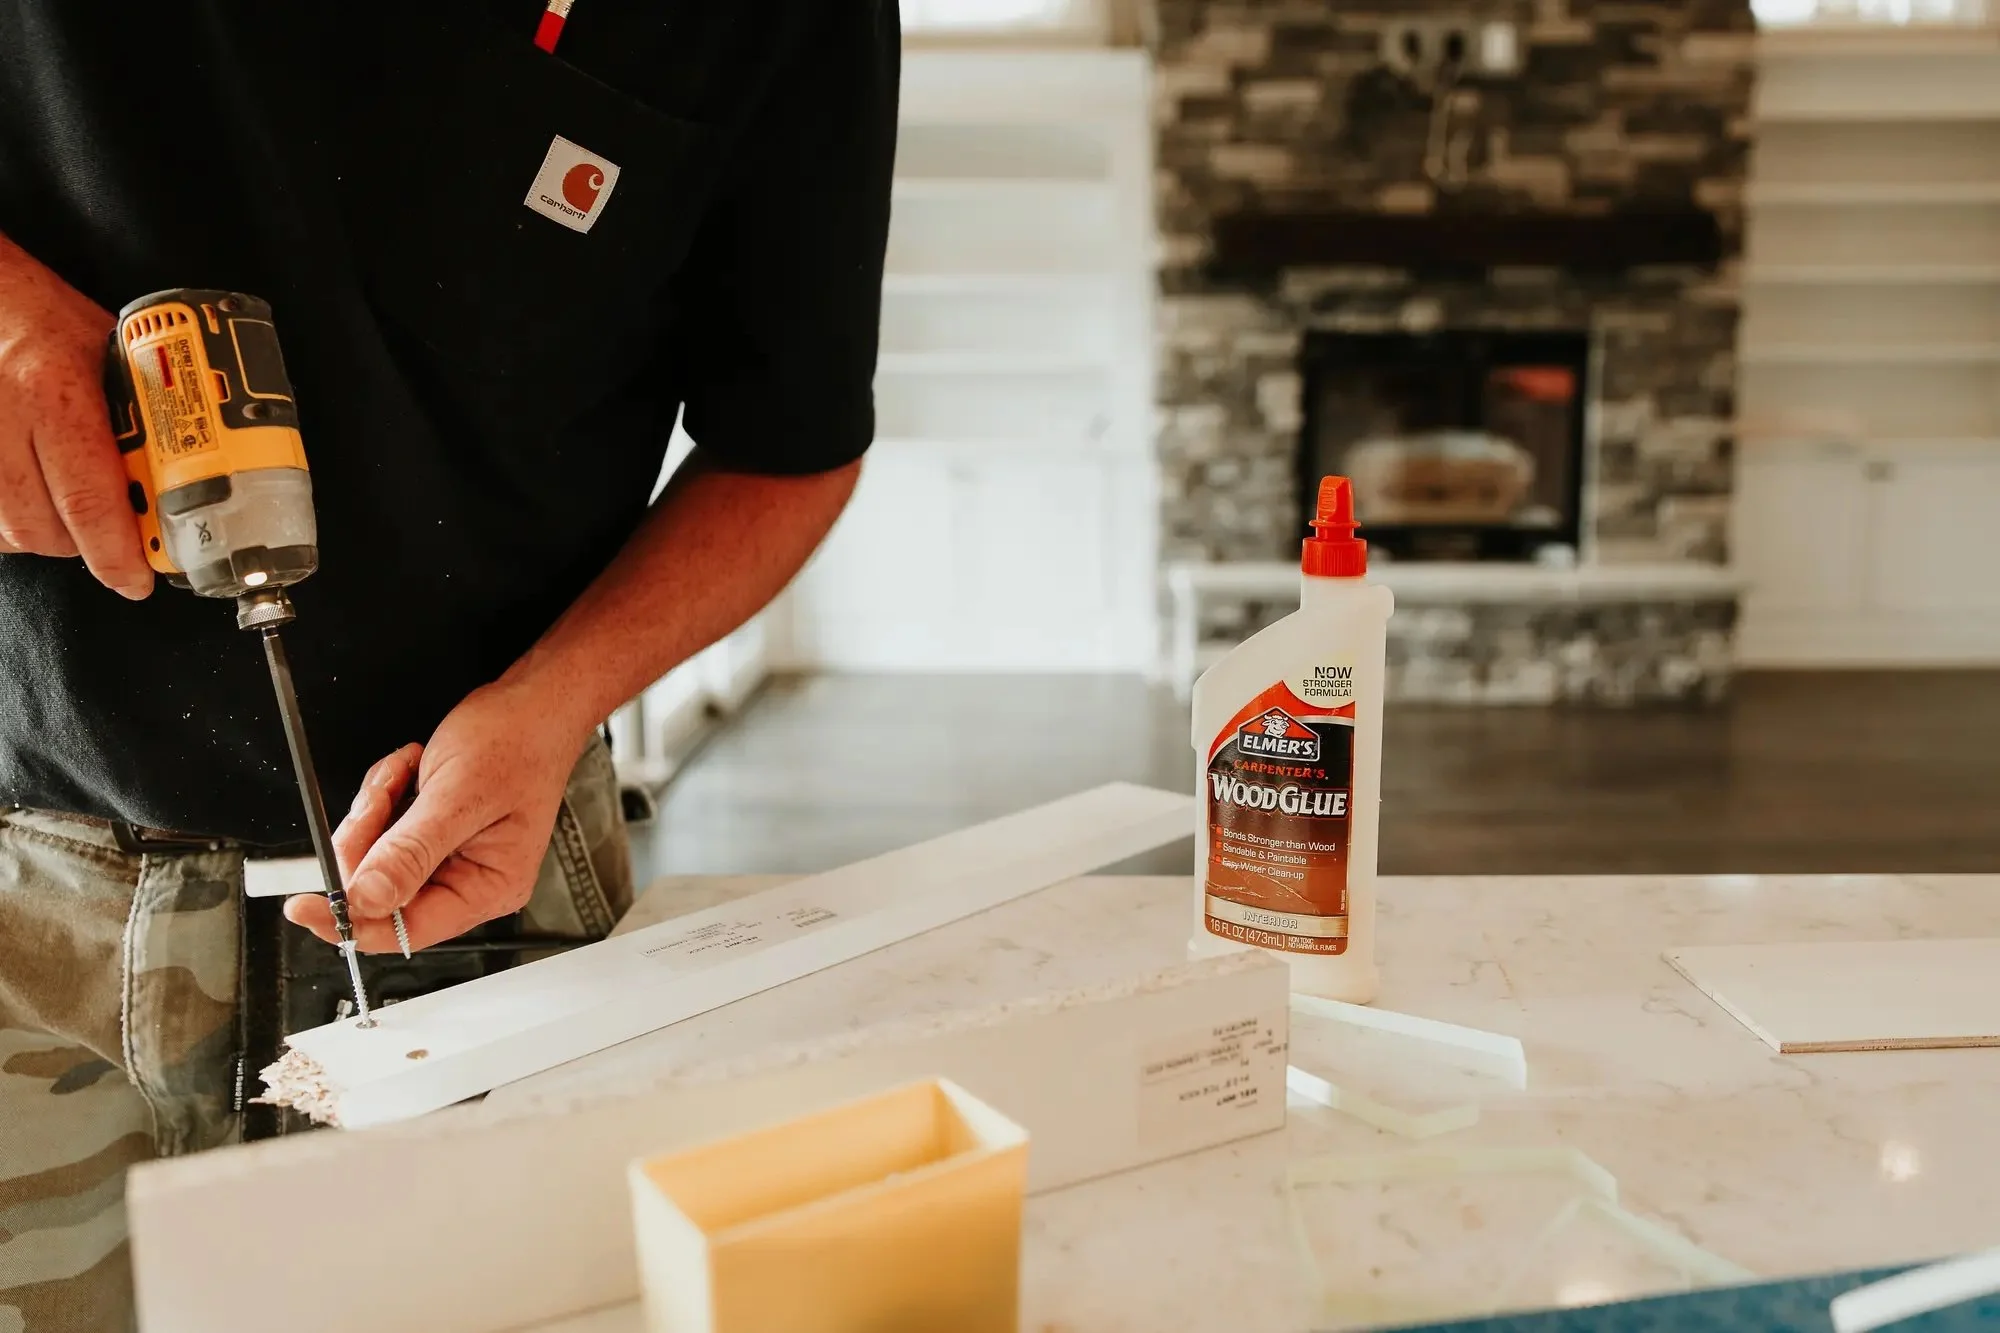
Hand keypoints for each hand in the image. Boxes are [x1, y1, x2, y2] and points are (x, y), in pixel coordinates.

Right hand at [0, 235, 152, 596]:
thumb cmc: (45, 316)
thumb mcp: (110, 354)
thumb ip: (139, 413)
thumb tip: (185, 469)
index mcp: (59, 395)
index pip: (89, 499)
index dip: (116, 553)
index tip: (138, 579)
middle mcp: (8, 420)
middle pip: (45, 528)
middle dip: (88, 548)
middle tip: (119, 540)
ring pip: (12, 530)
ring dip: (51, 535)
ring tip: (77, 514)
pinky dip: (16, 521)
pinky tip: (36, 500)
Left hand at [284, 681, 589, 951]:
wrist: (534, 704)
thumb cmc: (518, 742)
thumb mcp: (459, 797)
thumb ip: (410, 853)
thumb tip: (367, 900)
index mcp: (488, 888)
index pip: (406, 929)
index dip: (352, 918)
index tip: (306, 906)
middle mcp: (471, 883)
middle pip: (383, 892)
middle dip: (367, 840)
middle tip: (380, 798)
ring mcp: (451, 860)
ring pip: (375, 859)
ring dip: (376, 811)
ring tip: (406, 774)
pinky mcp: (434, 837)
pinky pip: (383, 834)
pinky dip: (384, 800)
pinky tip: (409, 773)